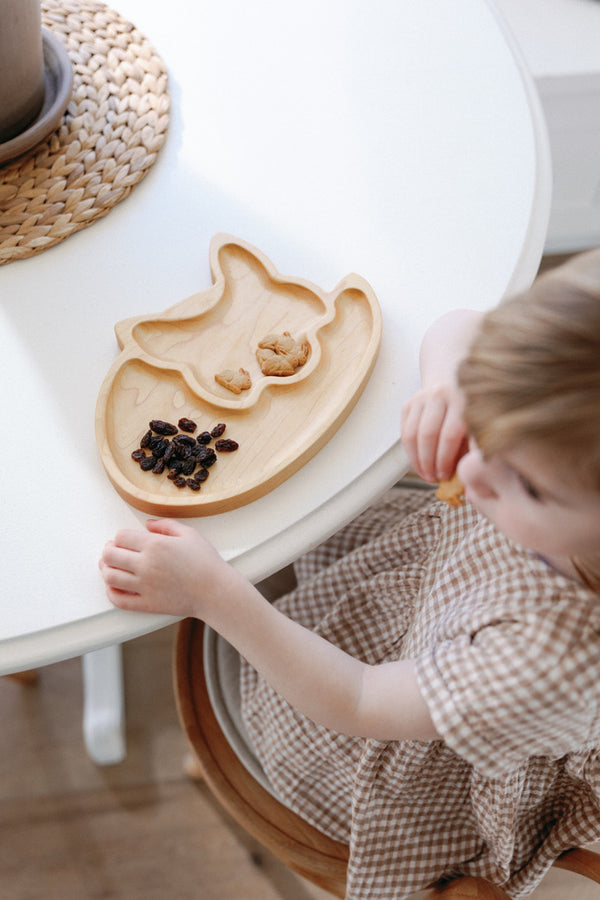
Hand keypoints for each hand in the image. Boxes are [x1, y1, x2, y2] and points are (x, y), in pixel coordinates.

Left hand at [99, 518, 236, 617]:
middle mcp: (145, 565)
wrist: (215, 591)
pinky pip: (119, 599)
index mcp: (154, 545)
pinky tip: (114, 586)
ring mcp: (144, 586)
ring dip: (105, 569)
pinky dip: (111, 592)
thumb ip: (165, 525)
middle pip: (110, 555)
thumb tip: (147, 524)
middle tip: (112, 550)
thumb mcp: (189, 534)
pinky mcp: (146, 604)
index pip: (121, 536)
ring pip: (110, 577)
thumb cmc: (205, 562)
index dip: (119, 536)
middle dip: (108, 550)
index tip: (124, 539)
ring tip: (109, 566)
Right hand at [401, 382, 466, 482]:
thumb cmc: (470, 412)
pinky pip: (404, 431)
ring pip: (412, 433)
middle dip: (428, 462)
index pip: (449, 435)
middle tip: (432, 478)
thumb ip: (474, 449)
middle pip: (428, 434)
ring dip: (416, 459)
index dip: (445, 459)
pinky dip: (409, 450)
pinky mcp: (409, 403)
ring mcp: (422, 397)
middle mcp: (441, 395)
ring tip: (424, 473)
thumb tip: (466, 480)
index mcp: (463, 401)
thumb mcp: (479, 426)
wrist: (454, 383)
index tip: (445, 475)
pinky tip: (418, 462)